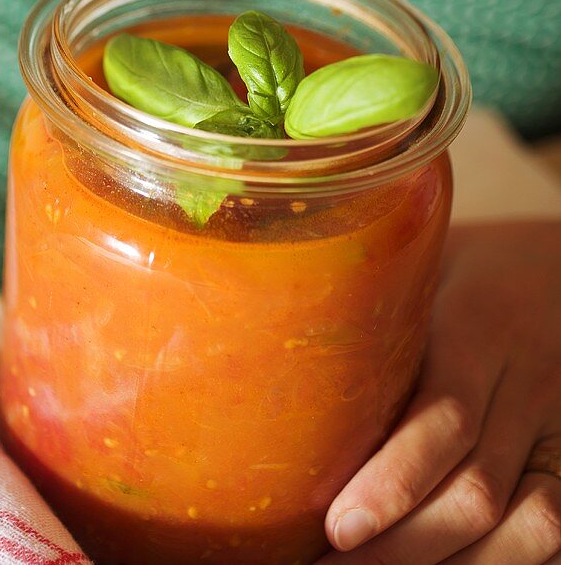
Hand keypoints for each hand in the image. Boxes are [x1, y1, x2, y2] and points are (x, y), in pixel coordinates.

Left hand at [321, 221, 560, 563]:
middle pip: (476, 490)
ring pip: (530, 525)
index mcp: (479, 326)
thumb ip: (373, 308)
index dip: (395, 482)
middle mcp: (528, 382)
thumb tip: (269, 343)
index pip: (445, 418)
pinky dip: (505, 561)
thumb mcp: (425, 268)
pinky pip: (555, 528)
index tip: (338, 527)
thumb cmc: (469, 266)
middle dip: (405, 547)